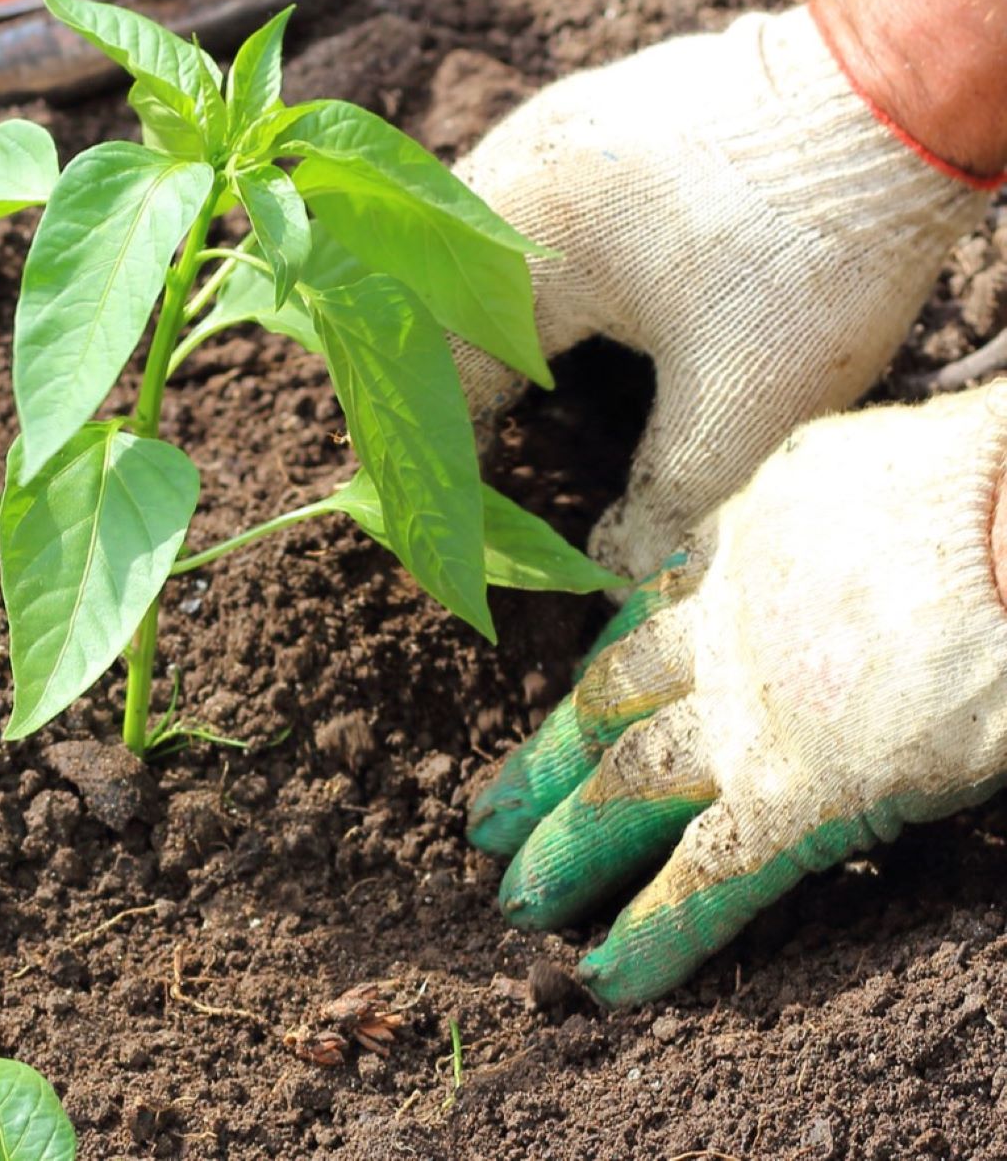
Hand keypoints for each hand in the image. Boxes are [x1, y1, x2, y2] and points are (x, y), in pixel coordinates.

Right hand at [451, 6, 987, 579]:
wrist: (901, 93)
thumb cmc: (817, 251)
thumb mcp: (745, 404)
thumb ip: (665, 496)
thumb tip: (616, 566)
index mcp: (523, 248)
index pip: (447, 368)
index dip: (447, 443)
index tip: (453, 499)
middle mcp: (511, 174)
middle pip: (432, 295)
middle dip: (443, 374)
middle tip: (461, 444)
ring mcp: (551, 129)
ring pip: (464, 237)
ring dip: (469, 311)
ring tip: (491, 380)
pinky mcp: (595, 107)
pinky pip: (512, 192)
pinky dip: (509, 257)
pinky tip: (545, 294)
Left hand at [465, 385, 1006, 1005]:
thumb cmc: (991, 482)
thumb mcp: (892, 467)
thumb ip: (855, 508)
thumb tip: (881, 516)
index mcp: (757, 538)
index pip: (663, 608)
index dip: (616, 659)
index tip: (584, 692)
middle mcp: (731, 624)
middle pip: (614, 698)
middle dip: (550, 762)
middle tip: (488, 815)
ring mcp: (752, 712)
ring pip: (629, 785)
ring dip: (568, 848)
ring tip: (515, 904)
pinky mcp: (798, 793)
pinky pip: (711, 873)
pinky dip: (657, 931)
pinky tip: (608, 979)